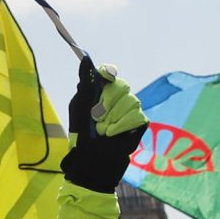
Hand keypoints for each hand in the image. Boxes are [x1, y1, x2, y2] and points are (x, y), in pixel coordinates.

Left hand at [59, 60, 147, 193]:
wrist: (92, 160)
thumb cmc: (82, 135)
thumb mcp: (79, 107)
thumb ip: (85, 83)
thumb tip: (85, 58)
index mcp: (101, 92)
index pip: (109, 74)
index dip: (106, 79)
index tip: (100, 88)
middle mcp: (118, 98)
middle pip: (121, 86)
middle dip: (107, 103)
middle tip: (97, 117)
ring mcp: (130, 110)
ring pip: (131, 101)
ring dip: (113, 118)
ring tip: (104, 130)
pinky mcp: (140, 123)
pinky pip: (137, 116)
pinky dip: (122, 126)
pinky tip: (113, 134)